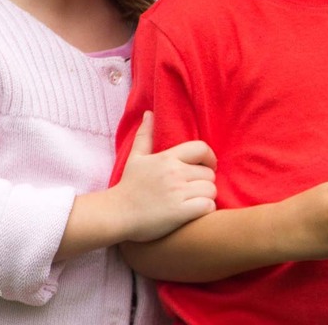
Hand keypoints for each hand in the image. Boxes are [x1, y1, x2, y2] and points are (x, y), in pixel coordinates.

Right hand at [115, 111, 216, 241]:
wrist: (116, 215)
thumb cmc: (128, 187)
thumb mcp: (135, 158)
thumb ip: (145, 135)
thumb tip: (148, 113)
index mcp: (166, 158)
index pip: (201, 148)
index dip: (210, 158)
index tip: (207, 167)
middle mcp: (174, 172)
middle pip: (209, 173)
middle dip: (205, 182)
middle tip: (195, 190)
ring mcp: (178, 192)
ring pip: (211, 190)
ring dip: (206, 197)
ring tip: (194, 202)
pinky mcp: (180, 212)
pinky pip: (208, 207)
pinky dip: (206, 210)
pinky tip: (194, 213)